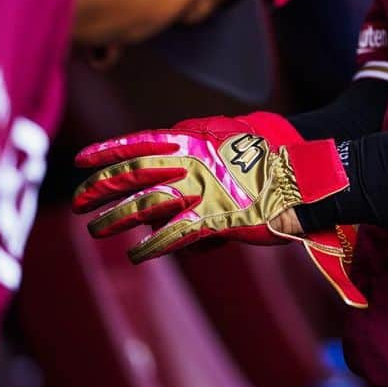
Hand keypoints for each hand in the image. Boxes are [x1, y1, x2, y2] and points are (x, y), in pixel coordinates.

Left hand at [72, 112, 343, 261]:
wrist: (310, 176)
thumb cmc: (282, 151)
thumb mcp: (244, 129)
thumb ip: (211, 136)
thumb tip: (188, 138)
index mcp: (200, 137)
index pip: (143, 141)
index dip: (109, 151)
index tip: (82, 160)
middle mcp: (195, 161)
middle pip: (135, 173)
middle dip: (101, 187)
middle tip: (77, 200)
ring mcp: (203, 191)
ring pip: (146, 206)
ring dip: (116, 220)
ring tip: (98, 230)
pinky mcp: (216, 221)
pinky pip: (174, 237)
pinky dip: (153, 248)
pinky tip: (140, 256)